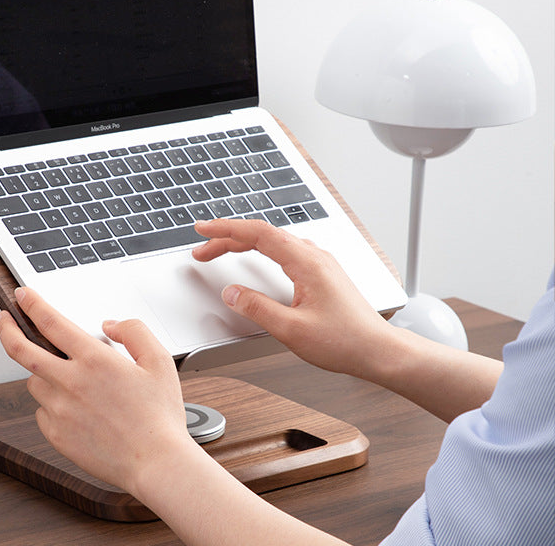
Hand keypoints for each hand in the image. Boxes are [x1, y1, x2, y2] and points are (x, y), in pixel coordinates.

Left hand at [0, 287, 196, 494]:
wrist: (155, 463)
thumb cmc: (160, 416)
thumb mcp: (159, 360)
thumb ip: (134, 331)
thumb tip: (109, 325)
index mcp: (94, 359)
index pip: (51, 322)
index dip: (32, 304)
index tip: (22, 295)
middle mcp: (71, 382)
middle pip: (21, 350)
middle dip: (6, 328)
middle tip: (2, 319)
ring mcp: (59, 410)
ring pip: (34, 382)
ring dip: (42, 373)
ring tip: (67, 378)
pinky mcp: (56, 435)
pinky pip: (42, 411)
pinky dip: (51, 404)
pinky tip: (75, 408)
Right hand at [192, 218, 391, 378]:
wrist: (379, 351)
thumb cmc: (345, 341)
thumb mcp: (292, 330)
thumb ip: (257, 309)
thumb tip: (232, 293)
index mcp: (306, 262)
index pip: (258, 233)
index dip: (226, 229)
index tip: (203, 229)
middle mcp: (314, 256)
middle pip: (263, 235)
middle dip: (228, 238)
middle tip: (202, 249)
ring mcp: (319, 262)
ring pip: (274, 241)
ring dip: (244, 243)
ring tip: (220, 251)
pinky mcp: (322, 273)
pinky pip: (285, 250)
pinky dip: (261, 250)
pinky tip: (255, 258)